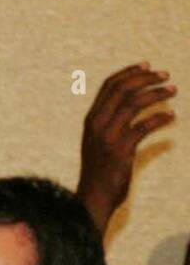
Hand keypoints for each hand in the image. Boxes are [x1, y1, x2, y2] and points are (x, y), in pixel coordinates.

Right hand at [77, 62, 175, 234]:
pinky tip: (171, 116)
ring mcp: (108, 138)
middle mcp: (97, 125)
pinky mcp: (120, 151)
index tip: (149, 66)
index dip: (130, 71)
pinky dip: (160, 118)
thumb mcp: (98, 142)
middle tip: (166, 76)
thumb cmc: (100, 171)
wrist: (93, 198)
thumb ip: (109, 122)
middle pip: (123, 89)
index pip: (109, 85)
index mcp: (91, 119)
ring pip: (134, 103)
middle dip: (147, 78)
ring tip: (173, 92)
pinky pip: (144, 126)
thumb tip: (132, 102)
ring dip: (157, 94)